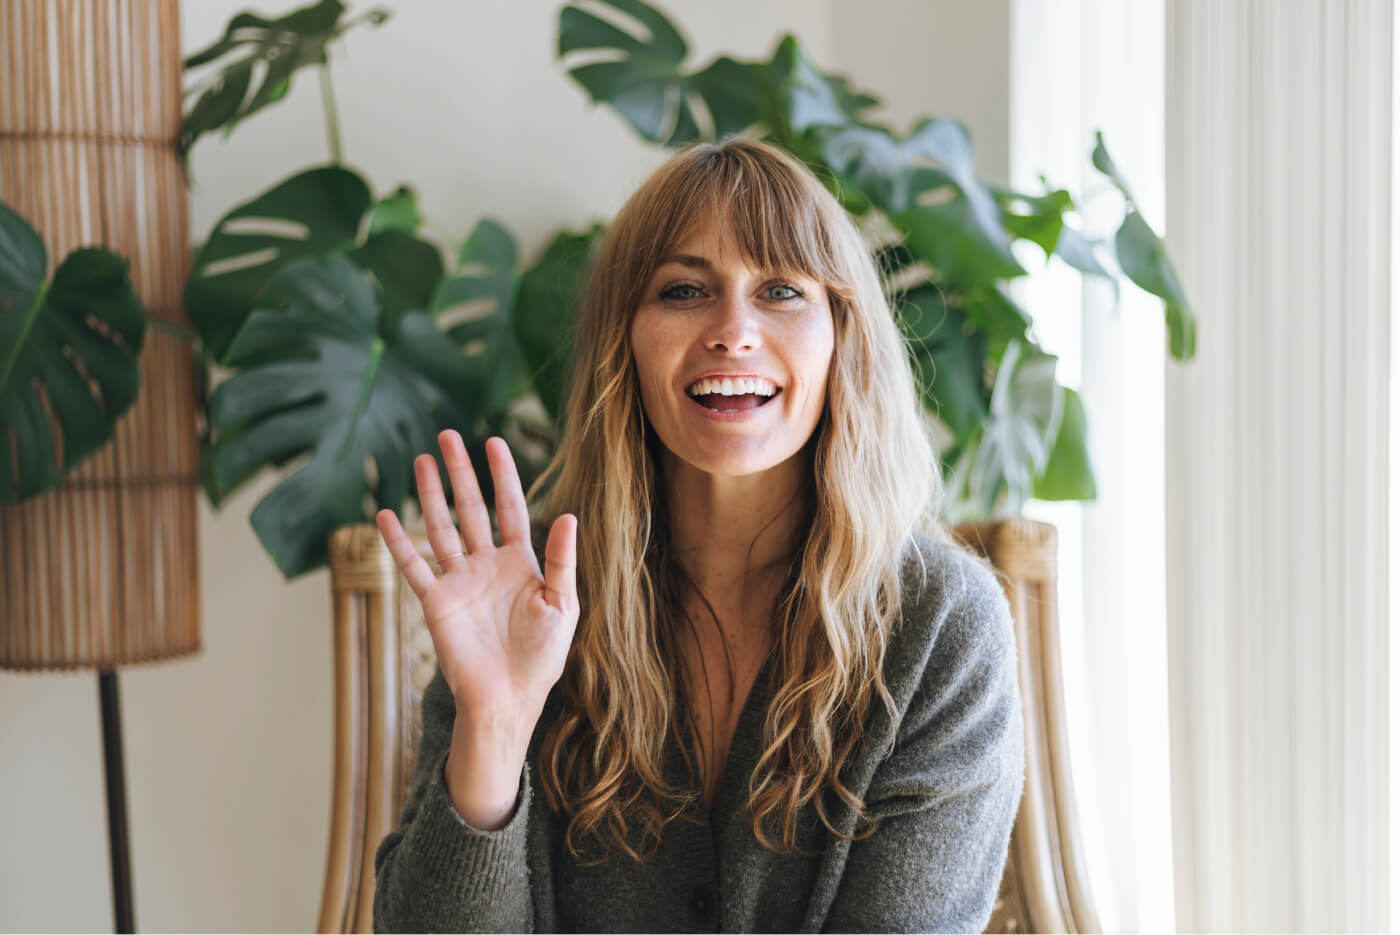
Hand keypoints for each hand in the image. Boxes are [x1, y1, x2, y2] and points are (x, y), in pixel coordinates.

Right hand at [374, 430, 578, 739]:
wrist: (508, 697)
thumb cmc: (541, 657)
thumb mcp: (562, 606)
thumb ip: (562, 561)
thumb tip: (568, 515)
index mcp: (521, 563)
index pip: (510, 508)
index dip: (503, 475)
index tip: (494, 441)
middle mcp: (486, 565)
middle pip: (470, 508)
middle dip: (461, 472)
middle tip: (448, 435)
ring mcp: (458, 581)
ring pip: (440, 527)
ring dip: (430, 494)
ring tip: (421, 460)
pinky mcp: (435, 602)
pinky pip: (413, 566)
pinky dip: (398, 542)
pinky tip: (386, 515)